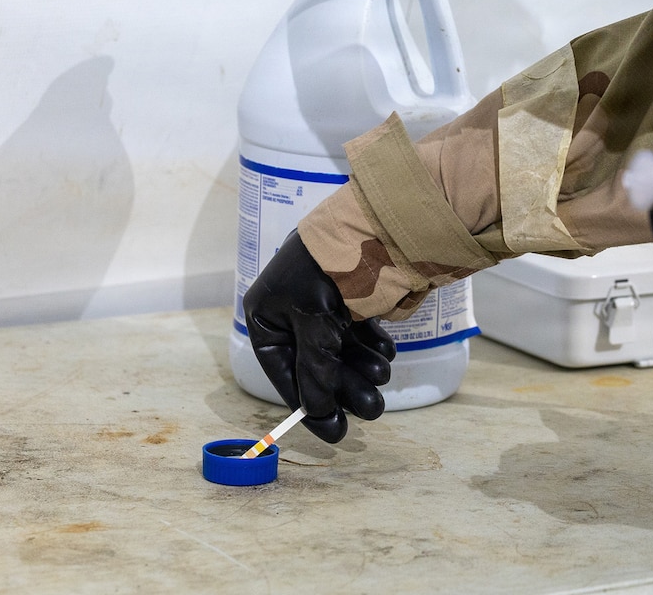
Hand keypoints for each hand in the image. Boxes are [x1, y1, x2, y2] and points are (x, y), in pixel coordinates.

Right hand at [243, 230, 395, 441]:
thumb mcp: (318, 326)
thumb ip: (315, 370)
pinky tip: (386, 355)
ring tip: (382, 377)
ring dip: (361, 367)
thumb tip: (315, 412)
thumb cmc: (331, 272)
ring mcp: (322, 300)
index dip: (307, 401)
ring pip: (340, 347)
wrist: (373, 222)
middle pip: (315, 361)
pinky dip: (371, 345)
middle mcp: (290, 308)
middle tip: (372, 410)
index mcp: (266, 312)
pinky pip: (357, 329)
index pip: (283, 369)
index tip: (332, 430)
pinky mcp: (350, 292)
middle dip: (344, 386)